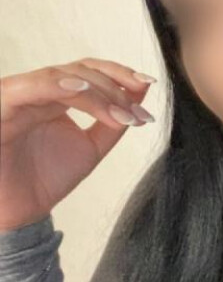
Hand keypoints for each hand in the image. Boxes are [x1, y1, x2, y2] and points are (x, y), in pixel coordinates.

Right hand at [0, 57, 155, 231]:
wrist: (19, 212)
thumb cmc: (46, 179)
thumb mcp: (91, 147)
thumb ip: (112, 120)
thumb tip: (141, 91)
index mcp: (56, 97)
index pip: (90, 71)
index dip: (120, 74)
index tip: (148, 85)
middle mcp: (37, 90)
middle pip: (80, 69)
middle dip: (115, 87)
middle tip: (137, 112)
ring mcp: (18, 96)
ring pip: (60, 75)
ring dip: (96, 91)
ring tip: (121, 113)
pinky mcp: (2, 106)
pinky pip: (31, 87)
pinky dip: (58, 86)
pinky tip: (83, 93)